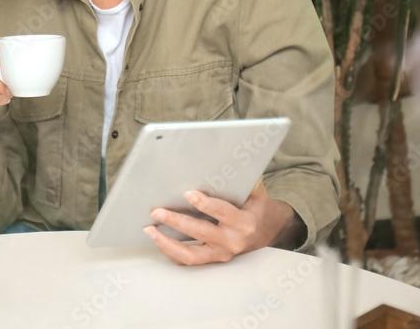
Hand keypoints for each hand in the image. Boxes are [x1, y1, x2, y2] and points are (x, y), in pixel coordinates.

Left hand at [144, 178, 300, 265]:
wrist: (269, 231)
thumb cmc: (258, 207)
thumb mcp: (256, 191)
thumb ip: (243, 177)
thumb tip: (228, 157)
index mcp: (244, 223)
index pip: (222, 212)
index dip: (205, 204)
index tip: (188, 193)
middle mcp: (232, 241)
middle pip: (200, 232)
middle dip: (177, 221)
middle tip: (158, 211)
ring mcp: (221, 254)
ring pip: (190, 255)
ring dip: (167, 243)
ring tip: (150, 229)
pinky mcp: (213, 260)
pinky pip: (188, 261)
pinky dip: (170, 252)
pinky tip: (158, 239)